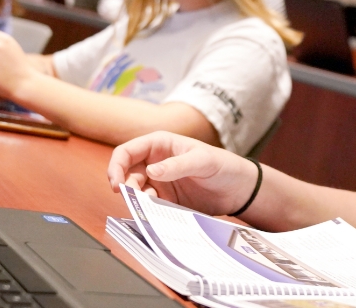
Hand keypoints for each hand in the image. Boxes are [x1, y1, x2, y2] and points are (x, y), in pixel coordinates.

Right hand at [108, 131, 259, 215]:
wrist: (238, 189)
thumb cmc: (223, 165)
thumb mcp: (202, 161)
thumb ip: (177, 166)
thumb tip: (151, 172)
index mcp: (160, 144)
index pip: (127, 152)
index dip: (116, 166)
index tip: (116, 184)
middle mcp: (155, 162)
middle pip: (126, 173)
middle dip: (125, 186)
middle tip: (133, 199)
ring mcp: (159, 181)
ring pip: (135, 190)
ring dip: (136, 199)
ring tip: (151, 204)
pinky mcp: (165, 199)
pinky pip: (148, 204)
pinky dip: (147, 209)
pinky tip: (157, 211)